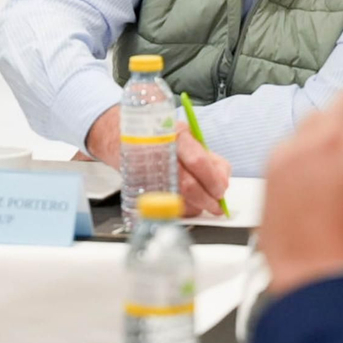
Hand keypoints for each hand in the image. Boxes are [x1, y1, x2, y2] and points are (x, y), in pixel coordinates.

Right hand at [84, 106, 230, 216]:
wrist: (119, 134)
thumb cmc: (158, 135)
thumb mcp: (186, 135)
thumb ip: (208, 156)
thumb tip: (222, 179)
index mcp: (175, 135)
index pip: (199, 162)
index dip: (214, 180)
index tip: (221, 190)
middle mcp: (160, 152)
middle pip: (188, 185)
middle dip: (207, 199)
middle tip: (216, 205)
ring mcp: (146, 170)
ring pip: (176, 198)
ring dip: (194, 206)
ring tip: (202, 203)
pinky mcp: (138, 185)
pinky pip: (162, 205)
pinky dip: (178, 209)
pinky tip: (185, 203)